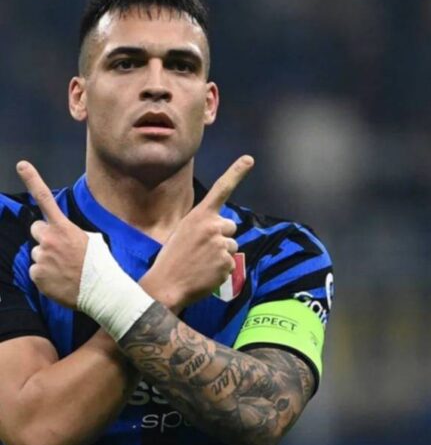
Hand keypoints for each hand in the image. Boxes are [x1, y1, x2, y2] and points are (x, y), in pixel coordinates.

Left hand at [17, 161, 88, 307]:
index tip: (21, 164)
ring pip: (36, 253)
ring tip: (64, 269)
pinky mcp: (36, 274)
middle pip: (36, 229)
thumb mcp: (92, 241)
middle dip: (44, 236)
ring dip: (46, 259)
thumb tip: (61, 237)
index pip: (46, 199)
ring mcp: (40, 257)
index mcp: (64, 228)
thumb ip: (71, 234)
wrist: (101, 290)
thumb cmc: (99, 265)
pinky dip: (45, 276)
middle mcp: (48, 239)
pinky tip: (60, 280)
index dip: (32, 180)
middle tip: (60, 250)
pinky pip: (36, 271)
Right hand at [139, 155, 253, 311]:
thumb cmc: (172, 258)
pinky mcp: (227, 263)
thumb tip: (222, 230)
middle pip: (230, 227)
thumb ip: (203, 225)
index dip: (236, 172)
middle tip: (203, 249)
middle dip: (222, 236)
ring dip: (221, 253)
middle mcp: (213, 226)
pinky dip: (221, 269)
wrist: (166, 284)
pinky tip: (206, 273)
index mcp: (199, 215)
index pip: (221, 189)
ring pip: (232, 246)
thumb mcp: (183, 231)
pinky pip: (230, 263)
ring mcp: (222, 244)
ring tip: (202, 263)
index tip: (249, 159)